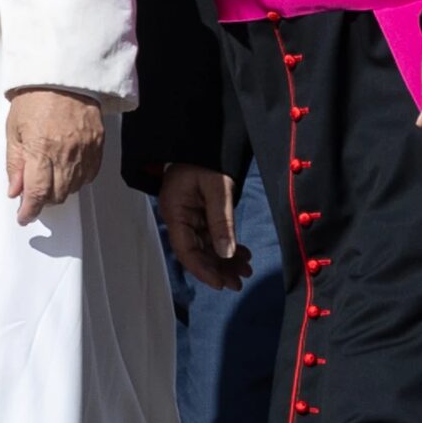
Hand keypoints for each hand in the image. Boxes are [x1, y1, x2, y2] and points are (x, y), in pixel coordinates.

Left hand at [7, 90, 103, 225]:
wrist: (64, 74)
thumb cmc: (35, 98)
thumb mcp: (14, 129)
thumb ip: (15, 163)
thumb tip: (15, 191)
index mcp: (41, 149)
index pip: (37, 193)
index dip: (30, 210)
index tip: (24, 217)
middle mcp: (65, 153)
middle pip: (58, 195)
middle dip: (44, 200)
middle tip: (34, 191)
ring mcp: (85, 150)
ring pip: (74, 188)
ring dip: (60, 190)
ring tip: (50, 177)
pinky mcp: (98, 144)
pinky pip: (90, 175)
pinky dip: (78, 179)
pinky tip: (68, 170)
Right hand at [159, 163, 250, 290]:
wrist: (206, 138)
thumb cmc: (208, 158)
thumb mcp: (218, 188)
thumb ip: (221, 221)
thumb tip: (226, 253)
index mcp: (175, 212)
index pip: (186, 250)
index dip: (203, 269)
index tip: (221, 284)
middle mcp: (179, 218)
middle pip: (197, 251)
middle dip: (218, 268)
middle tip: (239, 283)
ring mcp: (189, 216)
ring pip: (206, 246)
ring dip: (225, 259)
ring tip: (246, 270)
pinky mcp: (200, 213)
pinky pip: (212, 235)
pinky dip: (227, 246)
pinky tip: (243, 255)